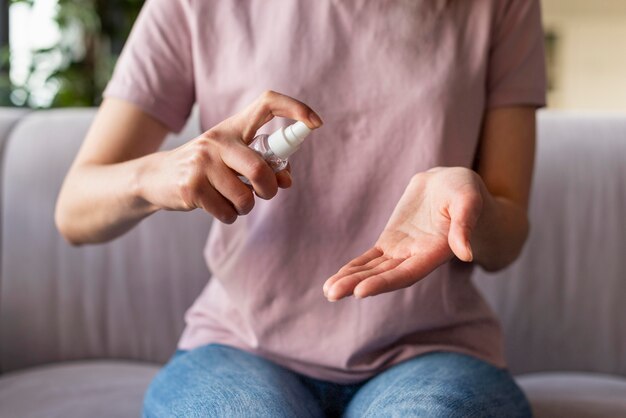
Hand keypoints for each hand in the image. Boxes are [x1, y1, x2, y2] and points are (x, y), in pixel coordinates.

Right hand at [139, 91, 321, 222]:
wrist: (156, 178)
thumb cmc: (205, 169)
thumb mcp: (231, 159)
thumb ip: (262, 165)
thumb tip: (287, 180)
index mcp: (232, 128)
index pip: (267, 103)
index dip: (295, 109)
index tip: (314, 124)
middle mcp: (217, 140)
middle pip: (260, 168)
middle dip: (269, 189)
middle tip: (266, 193)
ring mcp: (201, 163)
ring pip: (245, 198)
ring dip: (245, 207)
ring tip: (231, 201)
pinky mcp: (191, 187)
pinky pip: (228, 212)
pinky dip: (229, 216)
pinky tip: (214, 206)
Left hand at [323, 167, 484, 300]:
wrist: (450, 185)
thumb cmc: (464, 191)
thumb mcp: (468, 202)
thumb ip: (464, 226)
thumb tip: (466, 254)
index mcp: (434, 252)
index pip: (405, 273)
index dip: (383, 283)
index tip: (360, 291)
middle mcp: (416, 258)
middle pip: (383, 276)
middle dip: (357, 284)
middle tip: (332, 294)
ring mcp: (401, 251)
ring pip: (372, 270)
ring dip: (350, 280)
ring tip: (329, 291)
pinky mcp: (390, 242)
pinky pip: (369, 259)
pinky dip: (353, 268)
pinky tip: (335, 279)